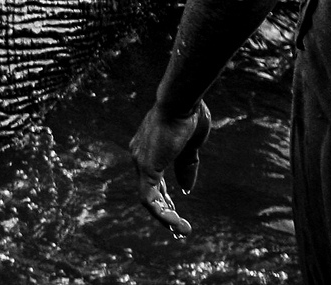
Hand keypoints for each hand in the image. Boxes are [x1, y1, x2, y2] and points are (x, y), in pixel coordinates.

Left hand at [130, 98, 211, 236]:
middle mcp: (139, 155)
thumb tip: (185, 190)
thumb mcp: (190, 146)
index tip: (177, 209)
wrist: (181, 100)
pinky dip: (162, 215)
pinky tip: (177, 223)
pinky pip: (150, 200)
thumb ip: (186, 167)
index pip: (152, 179)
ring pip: (148, 200)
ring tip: (181, 230)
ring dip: (165, 217)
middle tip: (179, 226)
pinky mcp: (147, 168)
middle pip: (148, 191)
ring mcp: (140, 162)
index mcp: (148, 148)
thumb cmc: (188, 115)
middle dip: (164, 210)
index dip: (164, 197)